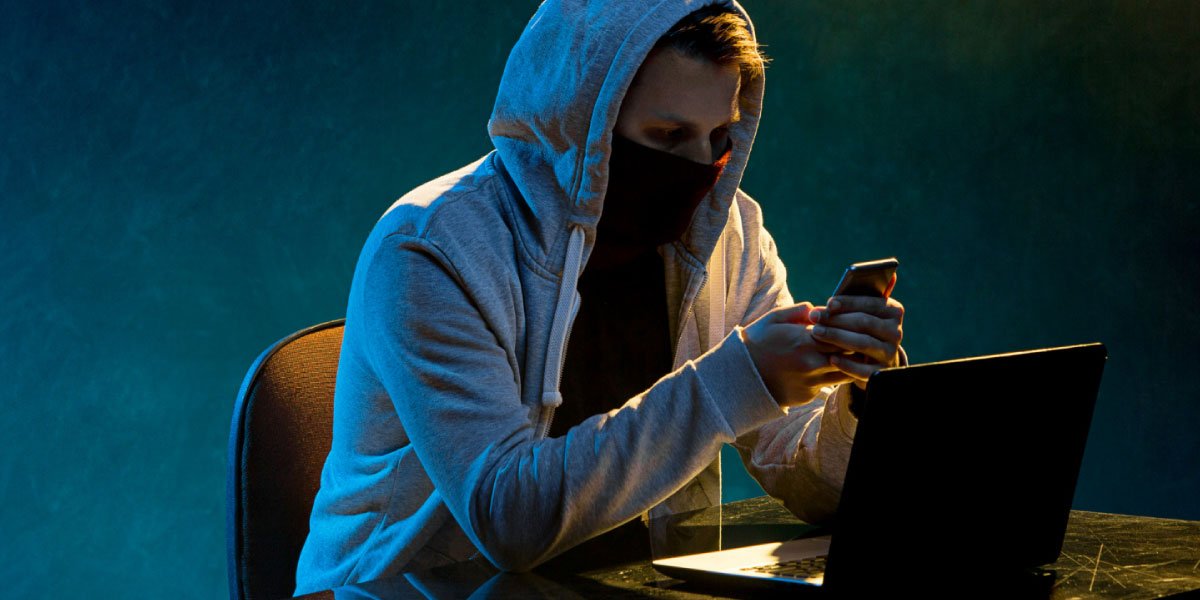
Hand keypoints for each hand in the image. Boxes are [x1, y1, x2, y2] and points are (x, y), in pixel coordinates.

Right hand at [739, 303, 855, 407]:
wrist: (739, 376)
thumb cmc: (756, 343)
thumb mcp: (773, 319)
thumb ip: (799, 311)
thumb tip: (819, 309)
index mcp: (804, 341)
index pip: (843, 333)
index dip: (849, 328)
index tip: (849, 324)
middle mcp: (811, 363)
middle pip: (849, 354)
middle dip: (853, 346)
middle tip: (855, 339)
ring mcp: (811, 382)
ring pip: (845, 372)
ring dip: (847, 363)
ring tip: (845, 354)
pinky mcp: (808, 395)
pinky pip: (828, 384)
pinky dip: (830, 376)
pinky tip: (823, 368)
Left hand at [808, 281, 904, 388]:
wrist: (872, 359)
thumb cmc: (861, 327)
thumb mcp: (863, 310)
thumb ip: (865, 294)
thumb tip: (891, 273)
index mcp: (893, 311)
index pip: (870, 304)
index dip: (848, 303)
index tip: (829, 303)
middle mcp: (895, 331)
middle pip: (863, 322)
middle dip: (836, 319)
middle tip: (814, 318)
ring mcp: (890, 352)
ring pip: (862, 343)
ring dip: (837, 337)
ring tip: (816, 333)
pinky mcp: (881, 371)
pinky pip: (863, 369)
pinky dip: (847, 364)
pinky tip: (830, 359)